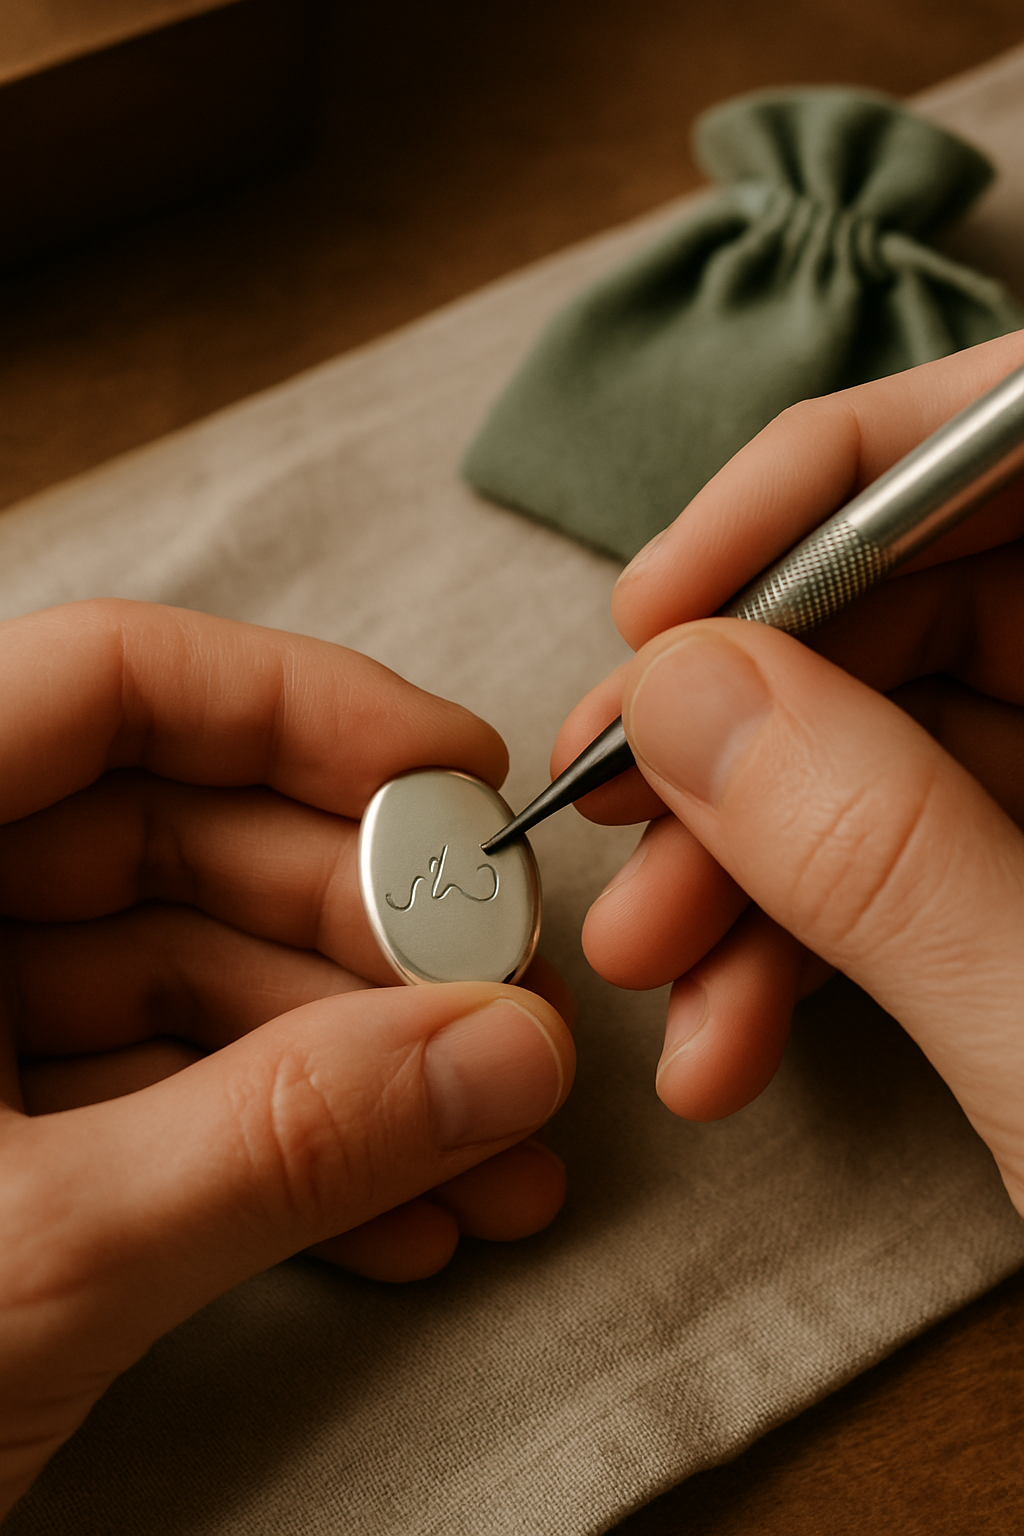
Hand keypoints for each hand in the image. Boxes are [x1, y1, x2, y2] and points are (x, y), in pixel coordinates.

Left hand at [0, 601, 573, 1517]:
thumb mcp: (30, 1262)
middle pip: (175, 837)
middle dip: (364, 931)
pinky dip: (285, 1149)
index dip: (300, 708)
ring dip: (356, 1065)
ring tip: (493, 1148)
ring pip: (188, 980)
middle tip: (505, 1008)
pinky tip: (403, 1219)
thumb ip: (282, 1142)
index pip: (101, 687)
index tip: (458, 779)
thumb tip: (505, 1052)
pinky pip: (159, 1094)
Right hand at [557, 329, 1023, 1202]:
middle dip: (747, 712)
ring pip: (897, 743)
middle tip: (613, 797)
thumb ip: (889, 857)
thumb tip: (686, 694)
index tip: (664, 598)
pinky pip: (911, 860)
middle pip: (937, 598)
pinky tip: (727, 1034)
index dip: (834, 485)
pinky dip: (801, 938)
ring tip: (651, 961)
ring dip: (747, 851)